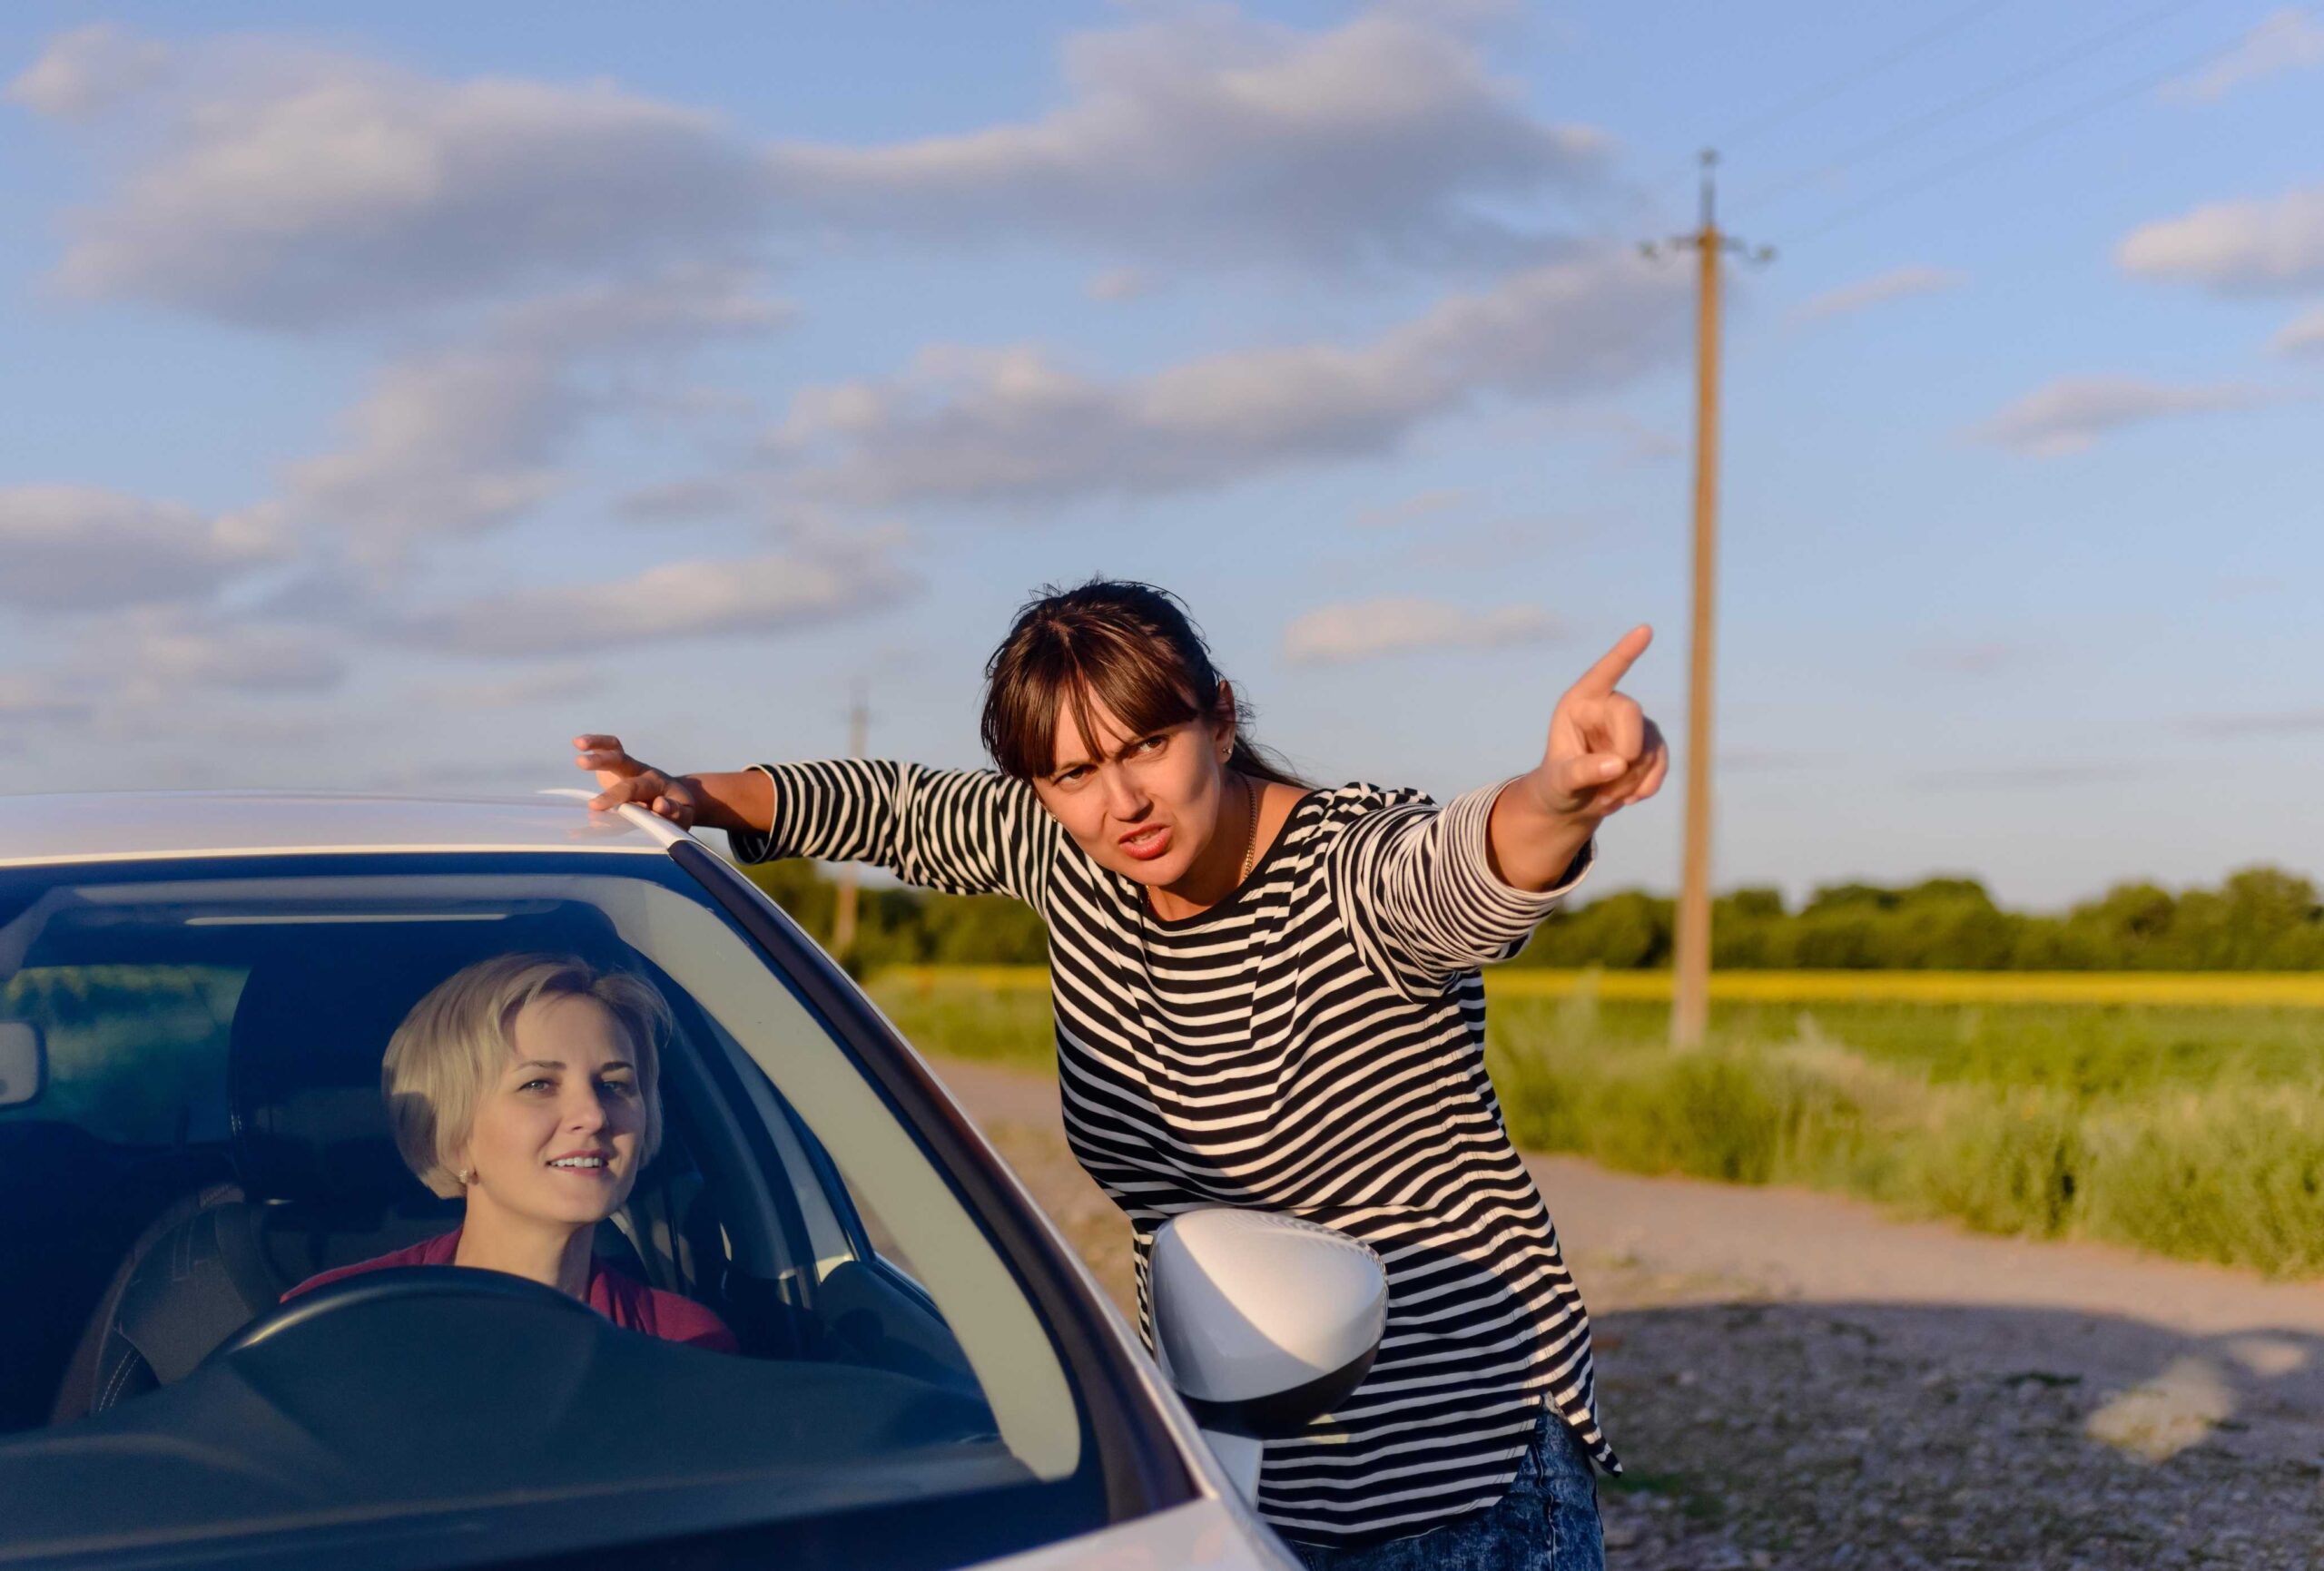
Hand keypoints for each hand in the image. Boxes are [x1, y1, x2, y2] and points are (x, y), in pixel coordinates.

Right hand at [574, 734, 699, 828]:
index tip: (597, 806)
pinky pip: (609, 750)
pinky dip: (595, 743)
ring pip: (615, 752)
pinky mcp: (619, 766)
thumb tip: (660, 805)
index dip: (619, 795)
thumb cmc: (677, 810)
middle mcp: (642, 772)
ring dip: (597, 744)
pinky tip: (578, 742)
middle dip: (601, 762)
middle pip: (622, 763)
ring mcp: (630, 768)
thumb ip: (675, 812)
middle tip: (580, 762)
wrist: (675, 799)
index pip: (636, 788)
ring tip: (578, 742)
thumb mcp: (684, 814)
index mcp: (657, 785)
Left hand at [1527, 626, 1668, 821]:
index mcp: (1578, 703)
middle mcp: (1607, 706)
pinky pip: (1661, 759)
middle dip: (1626, 752)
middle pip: (1632, 714)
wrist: (1571, 803)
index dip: (1625, 652)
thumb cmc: (1556, 785)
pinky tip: (1629, 799)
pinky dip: (1648, 784)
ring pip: (1649, 744)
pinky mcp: (1650, 743)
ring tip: (1605, 796)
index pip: (1604, 672)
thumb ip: (1581, 771)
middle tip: (1609, 786)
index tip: (1645, 630)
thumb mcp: (1558, 782)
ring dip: (1631, 778)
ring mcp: (1632, 723)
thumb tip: (1619, 763)